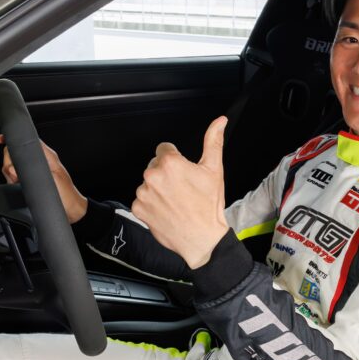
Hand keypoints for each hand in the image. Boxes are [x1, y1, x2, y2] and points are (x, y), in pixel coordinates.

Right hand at [0, 134, 87, 224]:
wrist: (70, 211)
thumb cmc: (66, 195)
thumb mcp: (52, 178)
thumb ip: (33, 170)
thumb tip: (13, 168)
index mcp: (46, 155)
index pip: (25, 140)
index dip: (11, 139)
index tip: (0, 140)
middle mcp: (38, 161)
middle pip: (13, 153)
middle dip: (9, 164)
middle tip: (15, 176)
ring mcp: (32, 172)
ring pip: (11, 166)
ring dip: (10, 175)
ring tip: (18, 182)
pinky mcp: (28, 182)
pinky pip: (13, 178)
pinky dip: (12, 182)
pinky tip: (18, 187)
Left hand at [131, 117, 227, 267]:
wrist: (202, 239)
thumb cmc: (209, 205)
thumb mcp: (214, 170)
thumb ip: (213, 141)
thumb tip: (220, 120)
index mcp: (170, 163)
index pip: (164, 149)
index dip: (176, 160)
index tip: (184, 174)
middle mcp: (152, 176)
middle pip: (155, 166)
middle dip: (166, 174)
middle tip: (182, 190)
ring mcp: (143, 193)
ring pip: (148, 183)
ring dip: (158, 189)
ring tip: (175, 202)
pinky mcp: (138, 208)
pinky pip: (142, 199)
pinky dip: (151, 204)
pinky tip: (166, 210)